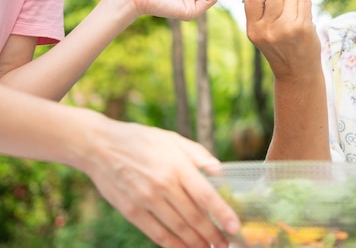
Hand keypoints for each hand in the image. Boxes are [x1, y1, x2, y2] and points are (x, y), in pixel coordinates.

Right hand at [84, 120, 239, 247]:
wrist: (99, 146)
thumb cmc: (140, 140)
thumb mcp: (172, 139)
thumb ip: (198, 155)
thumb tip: (219, 170)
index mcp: (177, 166)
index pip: (205, 195)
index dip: (222, 214)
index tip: (235, 226)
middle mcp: (163, 185)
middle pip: (193, 217)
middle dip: (212, 234)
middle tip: (226, 244)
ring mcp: (145, 200)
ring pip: (177, 229)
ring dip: (195, 243)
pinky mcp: (130, 211)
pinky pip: (155, 233)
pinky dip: (171, 245)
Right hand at [239, 0, 320, 78]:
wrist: (296, 73)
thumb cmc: (280, 49)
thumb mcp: (261, 32)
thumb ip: (253, 10)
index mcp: (254, 29)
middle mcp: (267, 29)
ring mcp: (285, 28)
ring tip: (296, 8)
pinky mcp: (302, 27)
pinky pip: (304, 1)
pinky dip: (305, 2)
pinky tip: (304, 14)